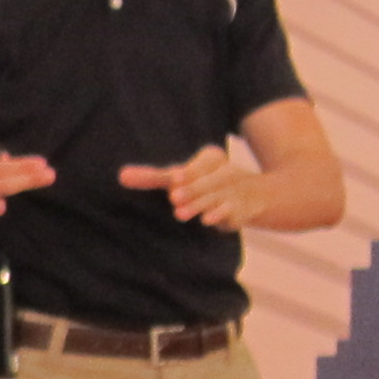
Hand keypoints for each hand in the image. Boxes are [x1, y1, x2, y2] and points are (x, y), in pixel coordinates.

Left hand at [121, 144, 262, 229]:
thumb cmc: (208, 183)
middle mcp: (223, 171)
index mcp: (210, 158)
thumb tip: (121, 176)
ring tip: (179, 213)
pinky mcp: (239, 209)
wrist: (257, 195)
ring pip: (213, 198)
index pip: (196, 166)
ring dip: (197, 205)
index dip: (186, 174)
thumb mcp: (183, 177)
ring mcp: (232, 191)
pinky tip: (207, 220)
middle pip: (204, 182)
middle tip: (173, 197)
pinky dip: (218, 215)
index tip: (174, 179)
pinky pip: (228, 210)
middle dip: (190, 189)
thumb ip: (154, 177)